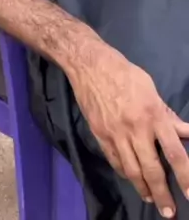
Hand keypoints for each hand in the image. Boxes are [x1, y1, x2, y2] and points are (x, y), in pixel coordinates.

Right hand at [69, 44, 188, 216]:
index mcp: (153, 114)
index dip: (185, 176)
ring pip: (132, 171)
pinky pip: (115, 162)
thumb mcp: (151, 90)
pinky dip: (125, 174)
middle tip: (169, 212)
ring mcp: (116, 134)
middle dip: (162, 194)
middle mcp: (136, 128)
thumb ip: (168, 116)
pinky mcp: (100, 135)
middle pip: (152, 169)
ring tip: (151, 198)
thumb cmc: (125, 74)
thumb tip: (186, 133)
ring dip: (143, 189)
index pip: (174, 152)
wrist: (90, 65)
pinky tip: (132, 179)